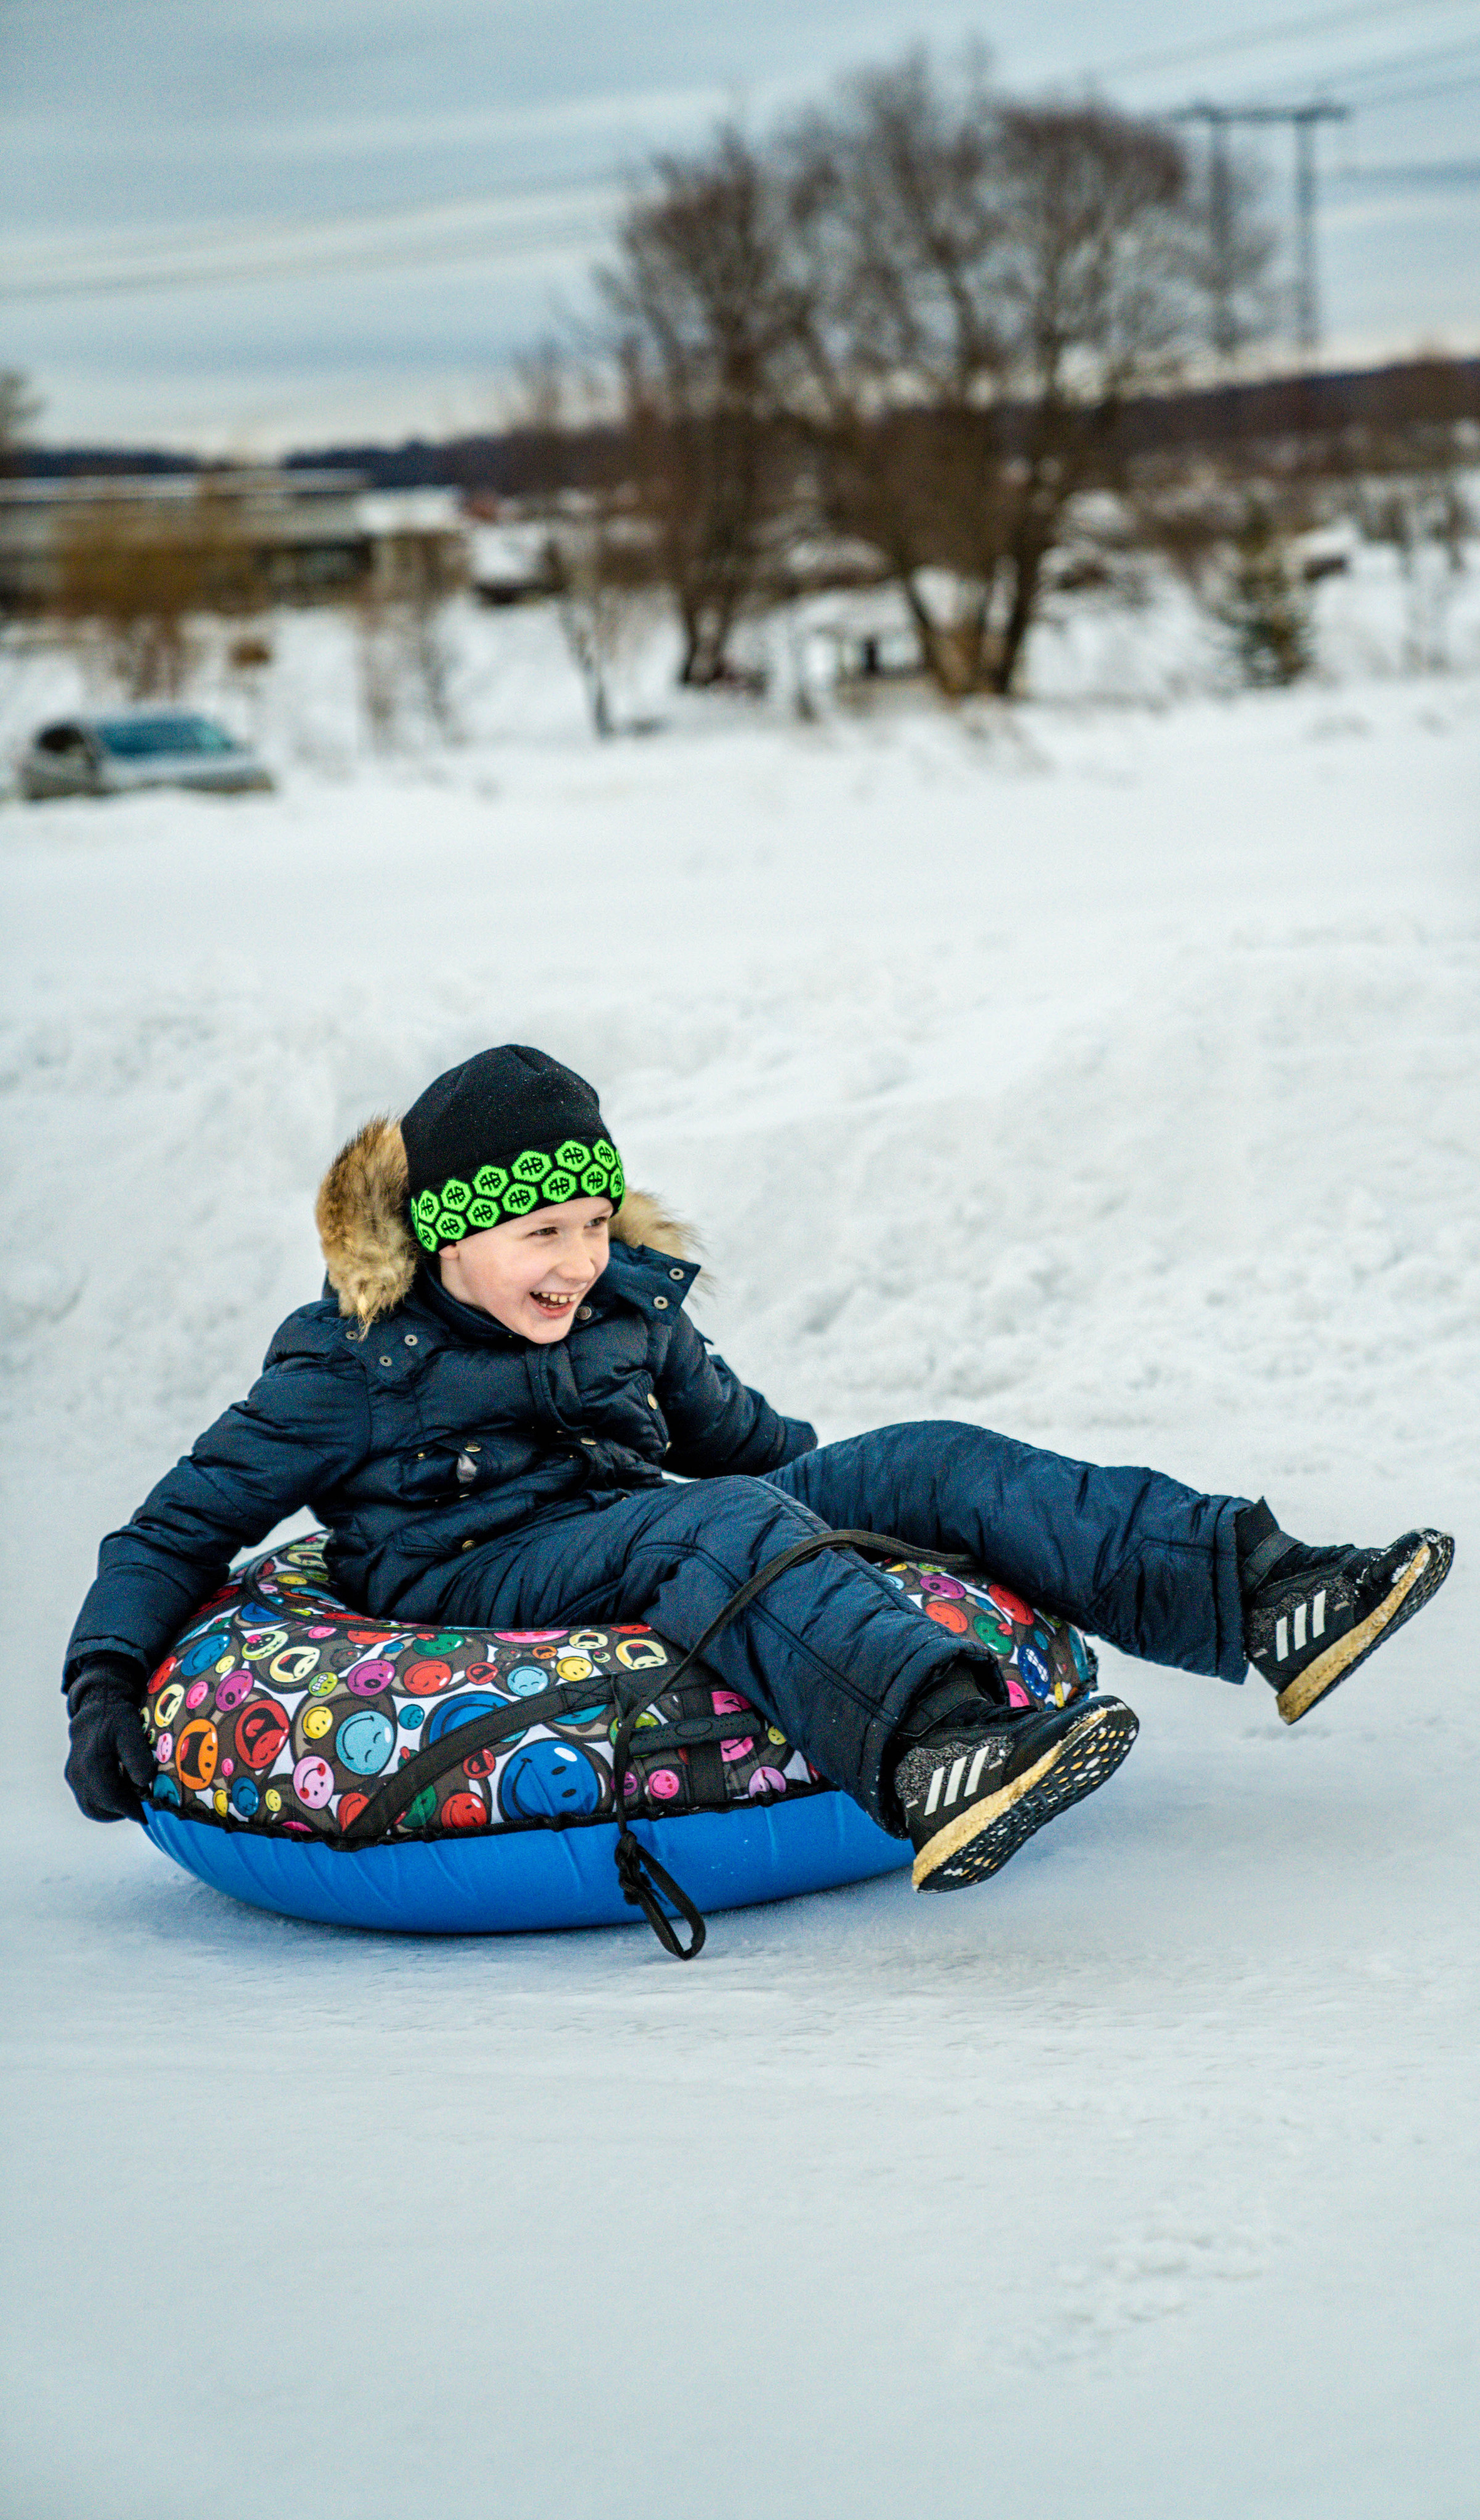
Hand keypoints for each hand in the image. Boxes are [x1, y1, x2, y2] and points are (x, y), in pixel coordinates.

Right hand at [65, 1662, 154, 1820]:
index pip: (110, 1799)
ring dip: (112, 1809)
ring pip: (91, 1807)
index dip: (130, 1809)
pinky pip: (88, 1799)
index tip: (148, 1814)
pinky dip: (105, 1802)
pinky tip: (122, 1790)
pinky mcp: (73, 1777)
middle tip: (142, 1807)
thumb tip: (144, 1783)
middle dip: (121, 1812)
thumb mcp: (132, 1730)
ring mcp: (72, 1776)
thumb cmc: (116, 1717)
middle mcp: (77, 1773)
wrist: (96, 1705)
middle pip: (98, 1809)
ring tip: (133, 1798)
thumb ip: (137, 1756)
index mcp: (90, 1764)